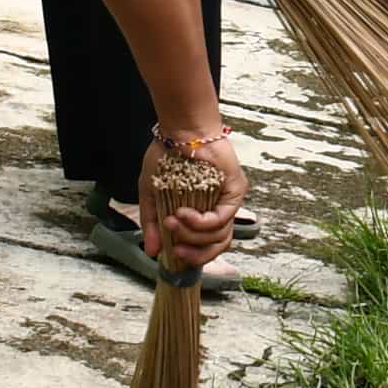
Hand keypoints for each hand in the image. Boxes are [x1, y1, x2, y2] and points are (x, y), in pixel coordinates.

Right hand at [141, 130, 249, 270]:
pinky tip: (183, 212)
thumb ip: (152, 223)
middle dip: (196, 254)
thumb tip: (152, 252)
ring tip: (173, 221)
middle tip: (176, 249)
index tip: (172, 254)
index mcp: (202, 212)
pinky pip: (222, 218)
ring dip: (193, 235)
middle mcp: (218, 209)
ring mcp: (228, 201)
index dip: (192, 256)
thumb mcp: (151, 194)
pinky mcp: (235, 191)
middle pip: (218, 246)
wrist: (179, 130)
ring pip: (220, 236)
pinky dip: (200, 221)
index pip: (206, 245)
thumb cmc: (166, 156)